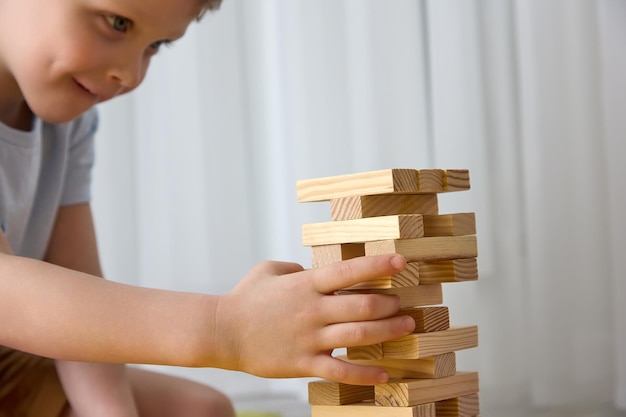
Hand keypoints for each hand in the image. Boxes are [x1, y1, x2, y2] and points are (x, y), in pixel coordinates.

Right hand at [213, 254, 414, 384]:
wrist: (221, 332)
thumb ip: (296, 267)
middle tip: (402, 304)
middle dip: (389, 304)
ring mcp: (309, 338)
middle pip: (362, 305)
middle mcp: (312, 310)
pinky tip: (385, 374)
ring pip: (358, 335)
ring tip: (406, 326)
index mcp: (305, 284)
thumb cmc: (245, 298)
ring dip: (387, 331)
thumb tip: (313, 269)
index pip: (349, 271)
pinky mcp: (303, 363)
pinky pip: (340, 371)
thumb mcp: (269, 270)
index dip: (378, 265)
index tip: (401, 261)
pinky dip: (364, 374)